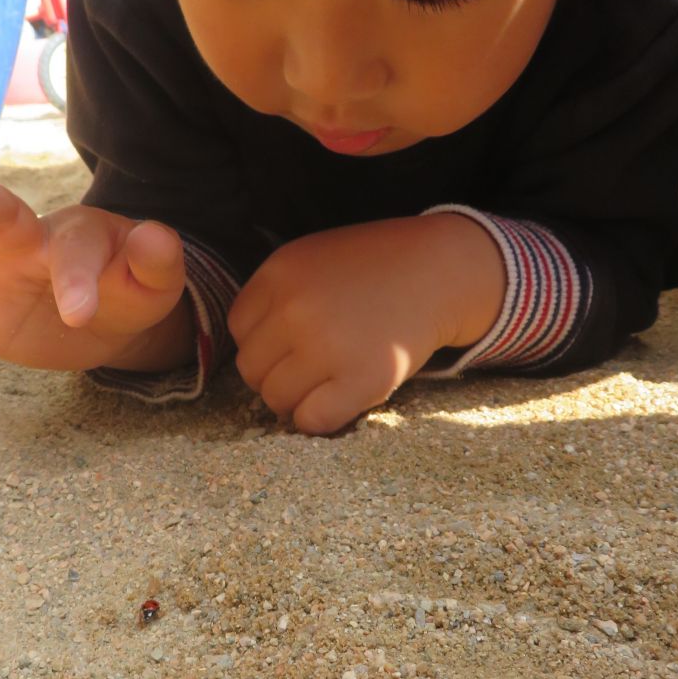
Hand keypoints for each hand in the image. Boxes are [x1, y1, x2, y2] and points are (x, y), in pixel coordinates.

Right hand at [0, 175, 191, 371]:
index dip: (76, 280)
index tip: (79, 311)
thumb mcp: (156, 280)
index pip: (72, 251)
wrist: (108, 316)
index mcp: (76, 234)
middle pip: (1, 218)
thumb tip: (157, 235)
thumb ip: (158, 260)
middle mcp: (27, 243)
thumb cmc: (132, 286)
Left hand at [228, 213, 504, 434]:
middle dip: (276, 373)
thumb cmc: (373, 268)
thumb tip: (251, 356)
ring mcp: (327, 346)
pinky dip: (320, 418)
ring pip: (276, 398)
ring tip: (325, 383)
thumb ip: (275, 296)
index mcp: (280, 273)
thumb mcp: (312, 259)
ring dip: (296, 399)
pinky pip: (312, 419)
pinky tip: (340, 399)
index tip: (291, 342)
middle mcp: (296, 309)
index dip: (263, 341)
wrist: (438, 271)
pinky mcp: (362, 380)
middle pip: (252, 368)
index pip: (239, 330)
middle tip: (310, 367)